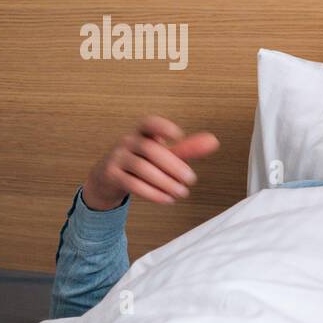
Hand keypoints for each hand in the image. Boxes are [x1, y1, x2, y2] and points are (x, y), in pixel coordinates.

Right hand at [82, 115, 219, 209]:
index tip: (178, 136)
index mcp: (142, 133)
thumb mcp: (164, 155)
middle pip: (150, 150)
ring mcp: (117, 158)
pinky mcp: (111, 176)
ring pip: (142, 169)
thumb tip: (213, 141)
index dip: (162, 127)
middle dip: (173, 165)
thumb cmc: (141, 163)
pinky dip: (152, 193)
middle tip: (191, 180)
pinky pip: (132, 184)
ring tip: (182, 192)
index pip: (149, 123)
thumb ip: (187, 149)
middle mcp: (127, 142)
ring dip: (165, 182)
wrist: (108, 179)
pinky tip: (168, 199)